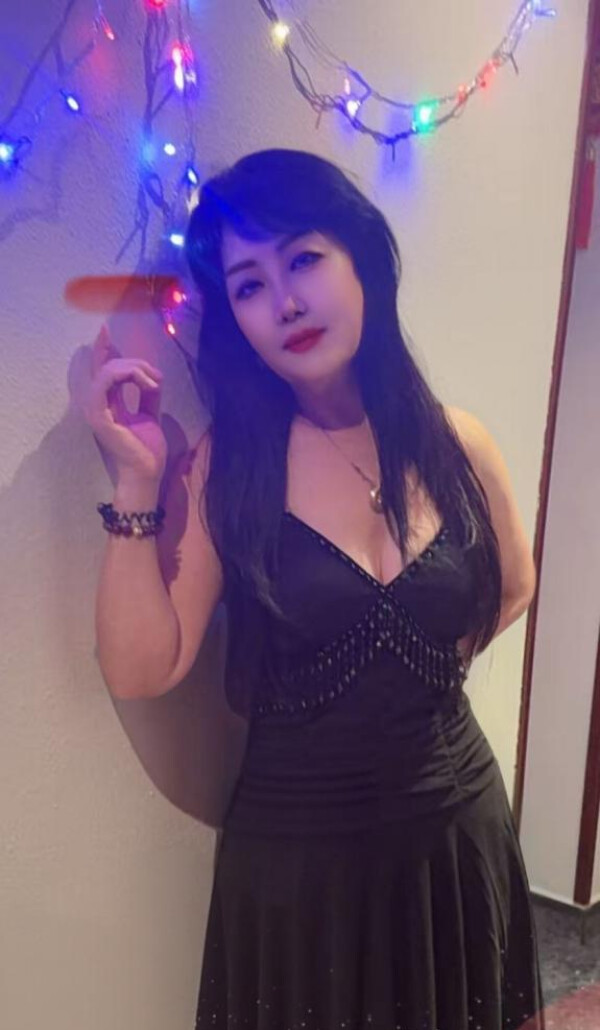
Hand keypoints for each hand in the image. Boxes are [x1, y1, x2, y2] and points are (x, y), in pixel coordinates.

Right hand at [82, 326, 167, 485]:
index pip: (101, 370)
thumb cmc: (147, 448)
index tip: (106, 330)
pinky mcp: (99, 414)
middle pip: (106, 365)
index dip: (103, 348)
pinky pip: (105, 381)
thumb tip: (151, 376)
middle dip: (133, 361)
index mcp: (107, 403)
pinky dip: (128, 375)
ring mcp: (95, 409)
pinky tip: (147, 384)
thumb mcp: (150, 412)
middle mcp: (97, 403)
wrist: (147, 471)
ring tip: (154, 382)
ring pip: (107, 370)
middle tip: (156, 376)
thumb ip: (147, 393)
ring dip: (134, 368)